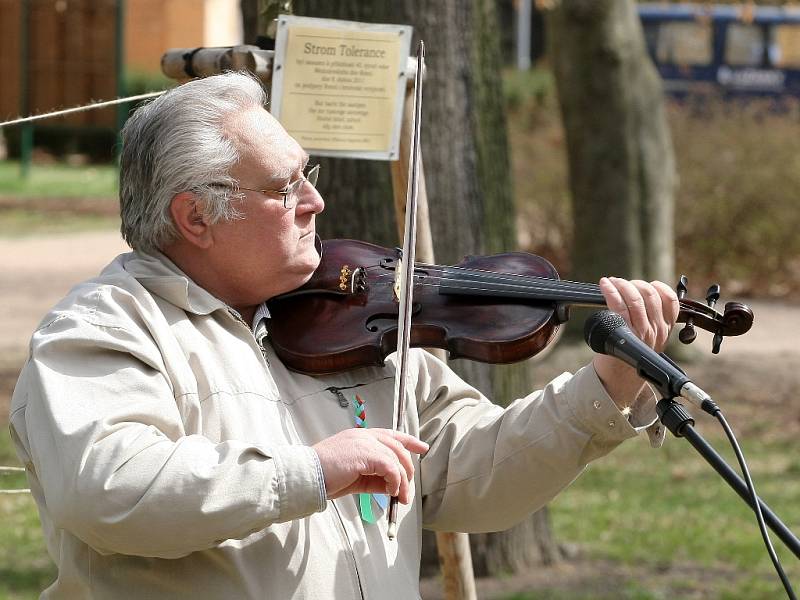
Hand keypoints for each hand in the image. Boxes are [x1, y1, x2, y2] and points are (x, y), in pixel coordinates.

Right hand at [313, 428, 428, 503]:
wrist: (308, 476)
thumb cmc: (327, 477)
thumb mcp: (356, 477)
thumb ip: (375, 478)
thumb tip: (393, 487)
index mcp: (361, 436)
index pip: (391, 434)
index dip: (410, 440)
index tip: (423, 448)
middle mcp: (364, 435)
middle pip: (398, 447)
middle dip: (408, 470)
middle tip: (407, 491)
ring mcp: (365, 442)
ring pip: (396, 458)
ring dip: (402, 480)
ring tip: (400, 497)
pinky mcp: (365, 454)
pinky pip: (390, 467)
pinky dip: (394, 481)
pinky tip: (391, 492)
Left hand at [593, 277, 679, 408]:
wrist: (619, 379)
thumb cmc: (630, 356)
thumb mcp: (649, 339)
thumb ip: (652, 320)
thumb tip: (641, 294)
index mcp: (666, 329)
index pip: (671, 300)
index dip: (656, 286)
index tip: (643, 285)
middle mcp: (657, 330)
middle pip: (650, 294)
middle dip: (634, 284)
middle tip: (621, 283)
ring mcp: (642, 333)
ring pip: (635, 298)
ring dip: (621, 285)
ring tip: (612, 282)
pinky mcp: (625, 333)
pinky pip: (619, 305)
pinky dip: (611, 291)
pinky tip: (605, 285)